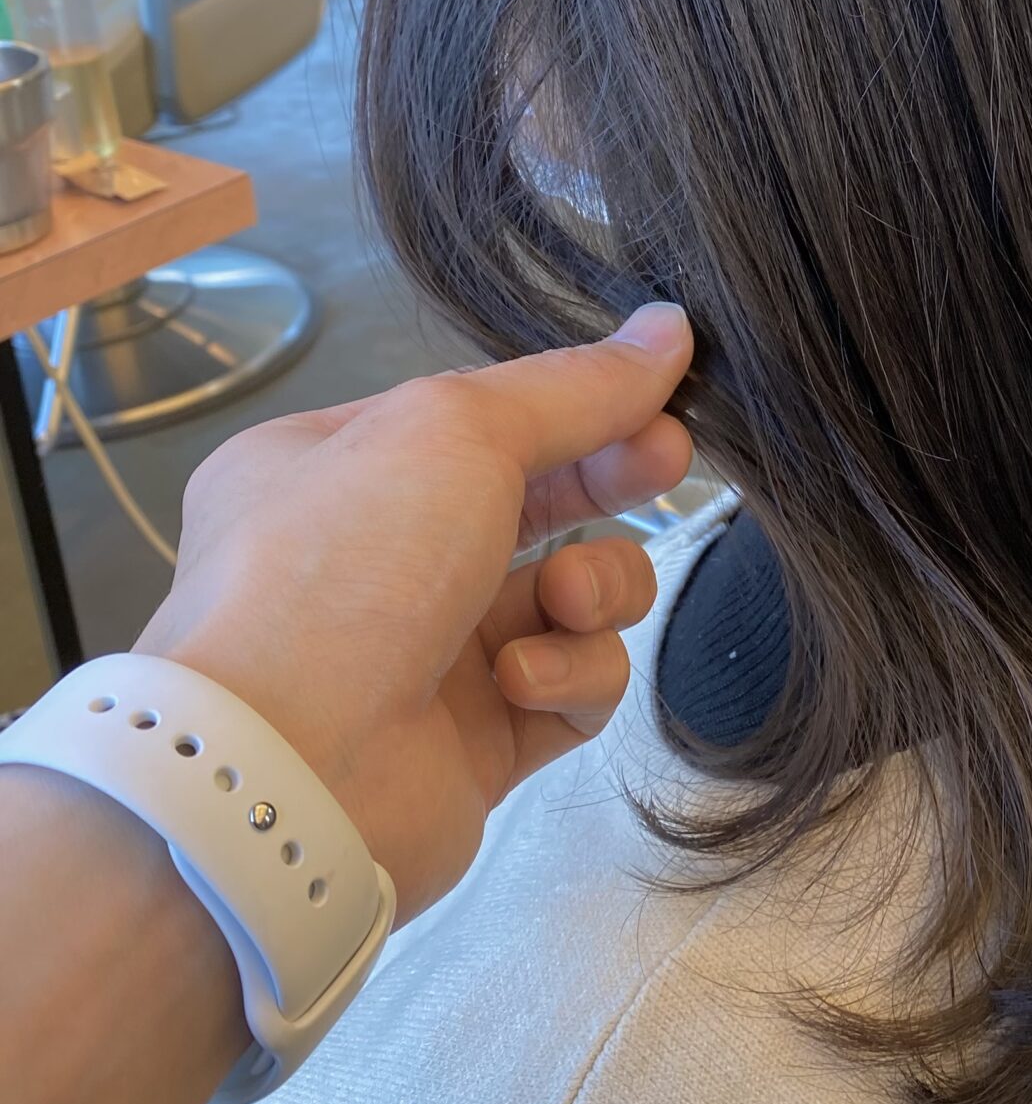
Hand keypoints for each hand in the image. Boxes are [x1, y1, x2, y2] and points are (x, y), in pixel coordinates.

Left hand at [133, 305, 693, 919]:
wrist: (287, 775)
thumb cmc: (351, 564)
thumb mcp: (459, 429)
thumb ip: (577, 384)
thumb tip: (671, 328)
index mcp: (335, 467)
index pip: (481, 419)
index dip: (577, 403)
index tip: (664, 395)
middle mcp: (376, 559)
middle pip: (536, 500)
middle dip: (609, 482)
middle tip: (668, 466)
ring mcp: (430, 655)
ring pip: (570, 596)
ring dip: (592, 587)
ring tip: (563, 601)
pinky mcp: (480, 745)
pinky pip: (572, 687)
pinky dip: (570, 674)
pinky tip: (525, 682)